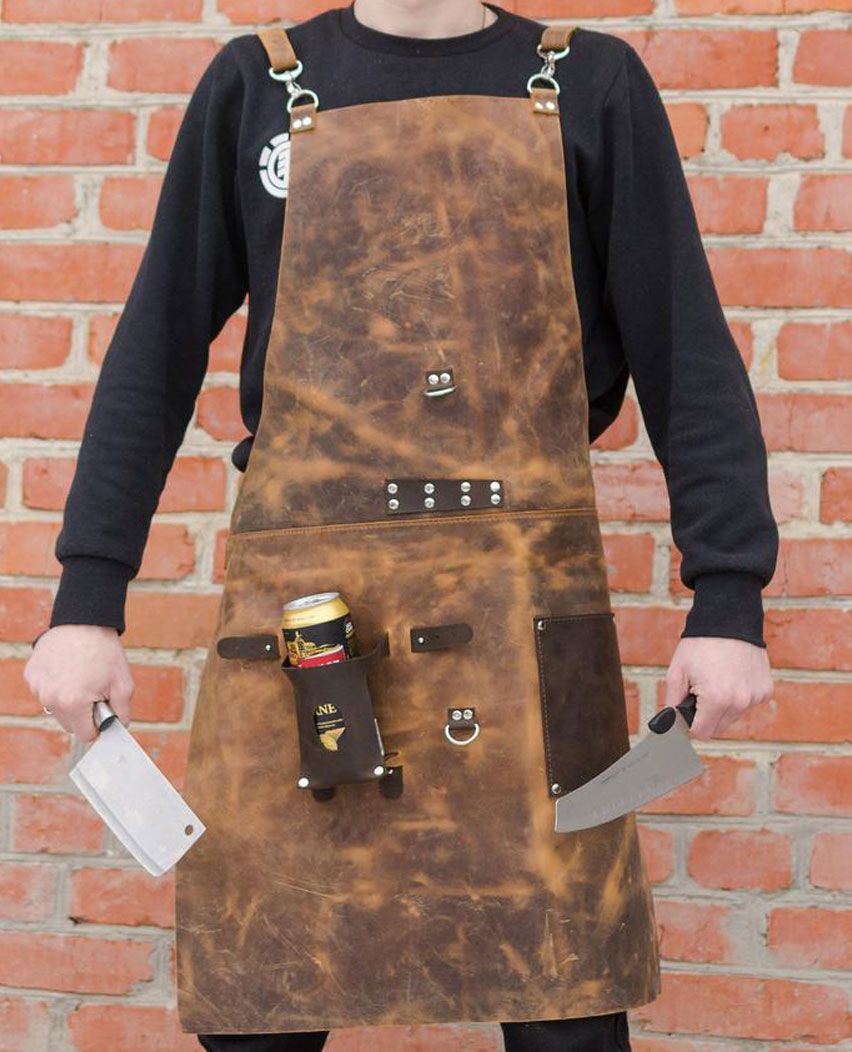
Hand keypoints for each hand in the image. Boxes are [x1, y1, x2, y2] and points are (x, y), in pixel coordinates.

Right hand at [24, 625, 134, 742]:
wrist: (84, 621)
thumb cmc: (104, 651)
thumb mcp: (124, 684)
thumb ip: (122, 712)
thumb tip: (118, 726)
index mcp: (73, 704)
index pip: (84, 735)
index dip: (97, 726)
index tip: (102, 713)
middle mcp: (50, 699)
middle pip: (69, 724)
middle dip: (83, 714)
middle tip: (94, 691)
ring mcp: (38, 687)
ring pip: (56, 708)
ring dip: (68, 701)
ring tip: (81, 678)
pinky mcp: (31, 676)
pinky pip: (45, 692)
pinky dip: (56, 686)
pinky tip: (67, 669)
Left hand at [664, 636, 772, 739]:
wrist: (729, 620)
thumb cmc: (700, 645)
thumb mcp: (677, 673)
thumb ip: (672, 704)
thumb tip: (670, 727)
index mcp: (716, 699)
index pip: (701, 733)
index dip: (690, 725)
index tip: (686, 713)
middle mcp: (740, 702)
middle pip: (718, 728)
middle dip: (706, 717)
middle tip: (699, 693)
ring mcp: (755, 697)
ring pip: (733, 717)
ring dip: (723, 708)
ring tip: (716, 682)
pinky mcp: (765, 690)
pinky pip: (747, 704)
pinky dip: (738, 697)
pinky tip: (732, 678)